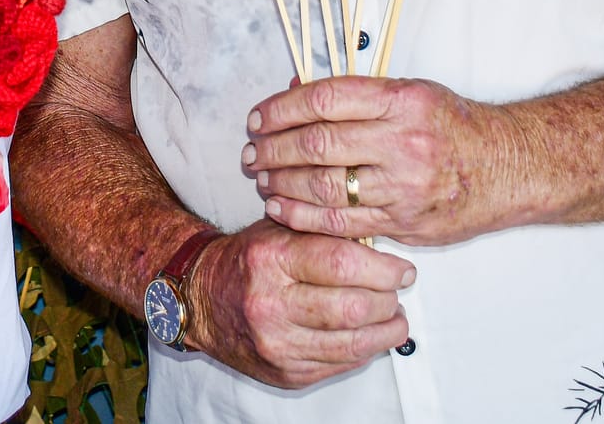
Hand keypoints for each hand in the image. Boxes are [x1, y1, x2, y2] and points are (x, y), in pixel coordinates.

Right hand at [184, 218, 412, 389]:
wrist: (202, 300)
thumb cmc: (249, 260)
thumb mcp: (280, 229)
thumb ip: (326, 232)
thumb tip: (384, 246)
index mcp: (270, 258)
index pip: (341, 264)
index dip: (383, 269)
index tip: (402, 269)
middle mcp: (270, 304)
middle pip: (352, 308)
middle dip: (388, 300)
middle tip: (397, 291)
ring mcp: (277, 344)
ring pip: (353, 344)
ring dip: (386, 331)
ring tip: (395, 317)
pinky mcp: (285, 373)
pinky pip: (340, 365)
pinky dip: (364, 350)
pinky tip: (369, 335)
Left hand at [246, 76, 528, 246]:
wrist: (508, 168)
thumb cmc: (455, 127)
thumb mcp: (411, 93)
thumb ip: (357, 96)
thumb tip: (295, 91)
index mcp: (402, 100)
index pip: (325, 99)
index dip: (282, 109)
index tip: (259, 118)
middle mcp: (403, 141)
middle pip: (318, 144)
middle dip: (273, 149)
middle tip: (251, 152)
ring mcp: (404, 186)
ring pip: (324, 186)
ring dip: (282, 184)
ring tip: (261, 178)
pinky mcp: (404, 222)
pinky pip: (341, 222)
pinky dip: (302, 216)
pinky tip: (281, 208)